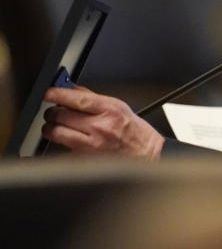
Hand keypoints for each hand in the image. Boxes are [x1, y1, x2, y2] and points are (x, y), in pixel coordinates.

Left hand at [41, 86, 163, 160]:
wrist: (146, 154)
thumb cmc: (134, 131)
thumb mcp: (118, 107)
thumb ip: (92, 97)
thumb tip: (70, 89)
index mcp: (110, 110)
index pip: (76, 99)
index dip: (57, 94)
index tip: (48, 92)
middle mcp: (100, 127)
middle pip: (60, 115)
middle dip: (53, 112)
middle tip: (55, 112)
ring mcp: (91, 145)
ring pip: (56, 133)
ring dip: (52, 128)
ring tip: (58, 126)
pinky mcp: (85, 158)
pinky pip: (62, 148)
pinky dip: (61, 143)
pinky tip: (69, 140)